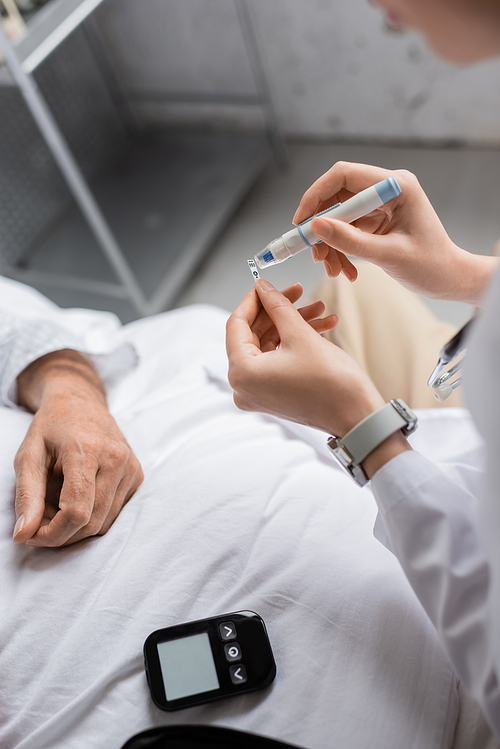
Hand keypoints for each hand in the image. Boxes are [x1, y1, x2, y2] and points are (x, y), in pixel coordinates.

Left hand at [13, 350, 143, 546]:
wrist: (80, 402)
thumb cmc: (51, 428)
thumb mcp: (28, 456)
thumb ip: (26, 496)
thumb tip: (23, 535)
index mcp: (87, 450)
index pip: (76, 511)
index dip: (53, 533)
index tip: (32, 535)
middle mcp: (116, 458)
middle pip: (92, 522)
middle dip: (62, 533)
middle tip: (39, 523)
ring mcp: (131, 466)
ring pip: (105, 523)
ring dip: (77, 528)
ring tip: (56, 510)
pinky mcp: (137, 474)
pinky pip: (115, 514)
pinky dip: (94, 517)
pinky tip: (77, 501)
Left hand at [226, 279, 384, 437]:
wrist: (357, 416)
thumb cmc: (330, 382)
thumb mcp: (300, 334)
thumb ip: (277, 306)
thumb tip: (263, 288)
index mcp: (241, 372)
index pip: (236, 324)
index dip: (253, 300)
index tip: (266, 283)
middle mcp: (243, 386)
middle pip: (253, 334)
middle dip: (278, 311)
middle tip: (299, 291)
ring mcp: (257, 393)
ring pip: (269, 345)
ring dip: (292, 325)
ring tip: (321, 309)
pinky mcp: (272, 395)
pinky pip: (277, 359)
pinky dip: (295, 342)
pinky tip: (322, 326)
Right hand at [293, 161, 496, 305]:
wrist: (448, 278)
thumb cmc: (430, 265)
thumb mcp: (388, 255)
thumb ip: (350, 240)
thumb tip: (315, 227)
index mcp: (396, 185)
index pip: (343, 175)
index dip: (316, 196)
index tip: (301, 222)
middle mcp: (386, 189)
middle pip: (336, 197)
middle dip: (321, 228)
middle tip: (314, 254)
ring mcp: (379, 204)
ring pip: (337, 217)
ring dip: (329, 245)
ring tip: (334, 271)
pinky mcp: (375, 220)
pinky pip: (346, 230)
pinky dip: (340, 251)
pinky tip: (345, 271)